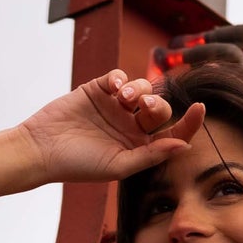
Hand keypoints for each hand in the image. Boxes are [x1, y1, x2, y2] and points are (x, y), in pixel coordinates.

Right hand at [18, 69, 205, 185]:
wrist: (42, 150)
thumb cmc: (78, 164)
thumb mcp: (118, 166)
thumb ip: (151, 155)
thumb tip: (184, 146)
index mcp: (139, 147)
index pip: (173, 133)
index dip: (189, 122)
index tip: (200, 108)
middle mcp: (130, 126)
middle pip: (159, 108)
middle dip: (157, 104)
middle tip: (142, 107)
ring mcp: (115, 107)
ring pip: (142, 89)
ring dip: (138, 89)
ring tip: (123, 98)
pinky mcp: (98, 90)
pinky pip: (118, 76)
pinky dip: (120, 77)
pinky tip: (113, 86)